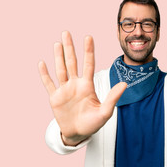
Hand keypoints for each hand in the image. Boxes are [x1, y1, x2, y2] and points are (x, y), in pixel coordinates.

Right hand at [38, 31, 126, 145]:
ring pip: (60, 69)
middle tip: (66, 32)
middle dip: (69, 48)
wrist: (78, 134)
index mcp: (87, 85)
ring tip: (57, 43)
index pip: (88, 64)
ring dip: (58, 57)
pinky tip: (42, 63)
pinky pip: (49, 83)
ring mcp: (64, 90)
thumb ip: (113, 97)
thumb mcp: (105, 112)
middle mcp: (75, 84)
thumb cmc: (93, 124)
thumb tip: (124, 83)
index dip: (88, 51)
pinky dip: (44, 74)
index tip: (88, 37)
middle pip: (72, 62)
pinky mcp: (55, 98)